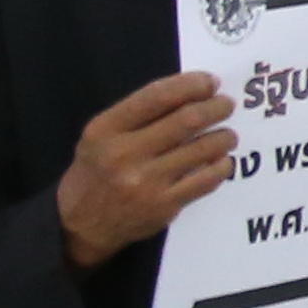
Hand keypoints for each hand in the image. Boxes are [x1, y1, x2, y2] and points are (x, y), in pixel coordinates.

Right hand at [53, 72, 233, 266]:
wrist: (80, 225)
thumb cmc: (98, 170)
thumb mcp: (102, 135)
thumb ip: (140, 112)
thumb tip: (194, 90)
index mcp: (105, 130)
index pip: (157, 96)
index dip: (191, 84)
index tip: (211, 82)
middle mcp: (123, 154)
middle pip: (187, 120)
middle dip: (216, 107)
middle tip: (227, 105)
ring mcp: (145, 183)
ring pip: (204, 149)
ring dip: (225, 137)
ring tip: (227, 135)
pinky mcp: (163, 206)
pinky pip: (208, 179)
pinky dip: (221, 165)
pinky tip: (220, 160)